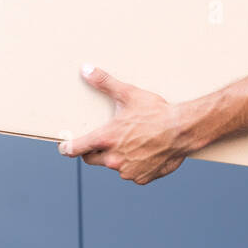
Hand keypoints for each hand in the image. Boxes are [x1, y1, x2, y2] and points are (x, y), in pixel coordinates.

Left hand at [58, 65, 186, 184]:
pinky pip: (131, 173)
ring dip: (117, 158)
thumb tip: (85, 69)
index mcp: (106, 139)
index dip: (67, 148)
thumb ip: (104, 83)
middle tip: (104, 141)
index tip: (65, 147)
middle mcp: (113, 158)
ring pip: (113, 166)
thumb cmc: (156, 112)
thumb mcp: (129, 94)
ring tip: (133, 143)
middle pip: (91, 160)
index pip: (76, 149)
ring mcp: (127, 171)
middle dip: (94, 151)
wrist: (183, 130)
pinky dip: (135, 166)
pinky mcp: (141, 178)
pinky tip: (146, 153)